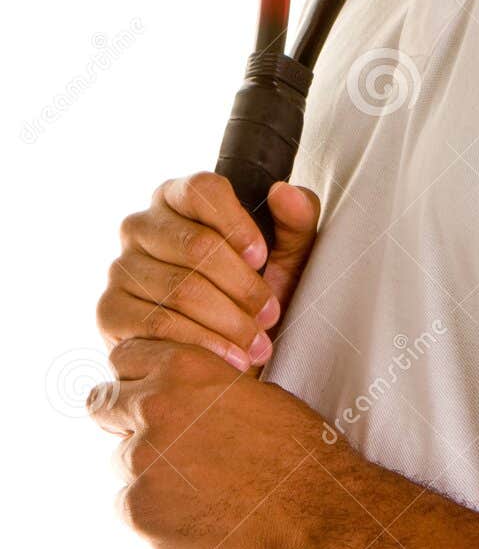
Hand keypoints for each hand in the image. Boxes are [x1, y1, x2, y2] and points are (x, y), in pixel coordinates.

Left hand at [88, 339, 361, 548]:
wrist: (317, 511)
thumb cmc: (296, 449)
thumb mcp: (248, 391)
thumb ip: (197, 387)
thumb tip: (167, 394)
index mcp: (184, 366)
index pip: (125, 357)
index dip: (137, 377)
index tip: (148, 394)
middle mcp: (155, 405)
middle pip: (103, 404)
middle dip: (123, 419)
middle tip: (161, 441)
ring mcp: (143, 460)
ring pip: (121, 460)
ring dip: (147, 470)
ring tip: (199, 485)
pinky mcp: (140, 511)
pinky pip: (129, 506)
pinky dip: (155, 511)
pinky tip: (198, 513)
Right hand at [96, 172, 320, 372]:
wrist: (221, 351)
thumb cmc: (252, 293)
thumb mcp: (287, 256)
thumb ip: (297, 219)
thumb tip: (283, 192)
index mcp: (178, 197)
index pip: (202, 189)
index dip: (236, 223)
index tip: (262, 257)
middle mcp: (141, 225)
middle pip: (196, 244)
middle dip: (242, 286)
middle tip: (270, 315)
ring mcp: (120, 267)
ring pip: (180, 288)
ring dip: (228, 322)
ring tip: (257, 344)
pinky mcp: (109, 310)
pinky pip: (157, 324)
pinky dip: (201, 344)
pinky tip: (228, 359)